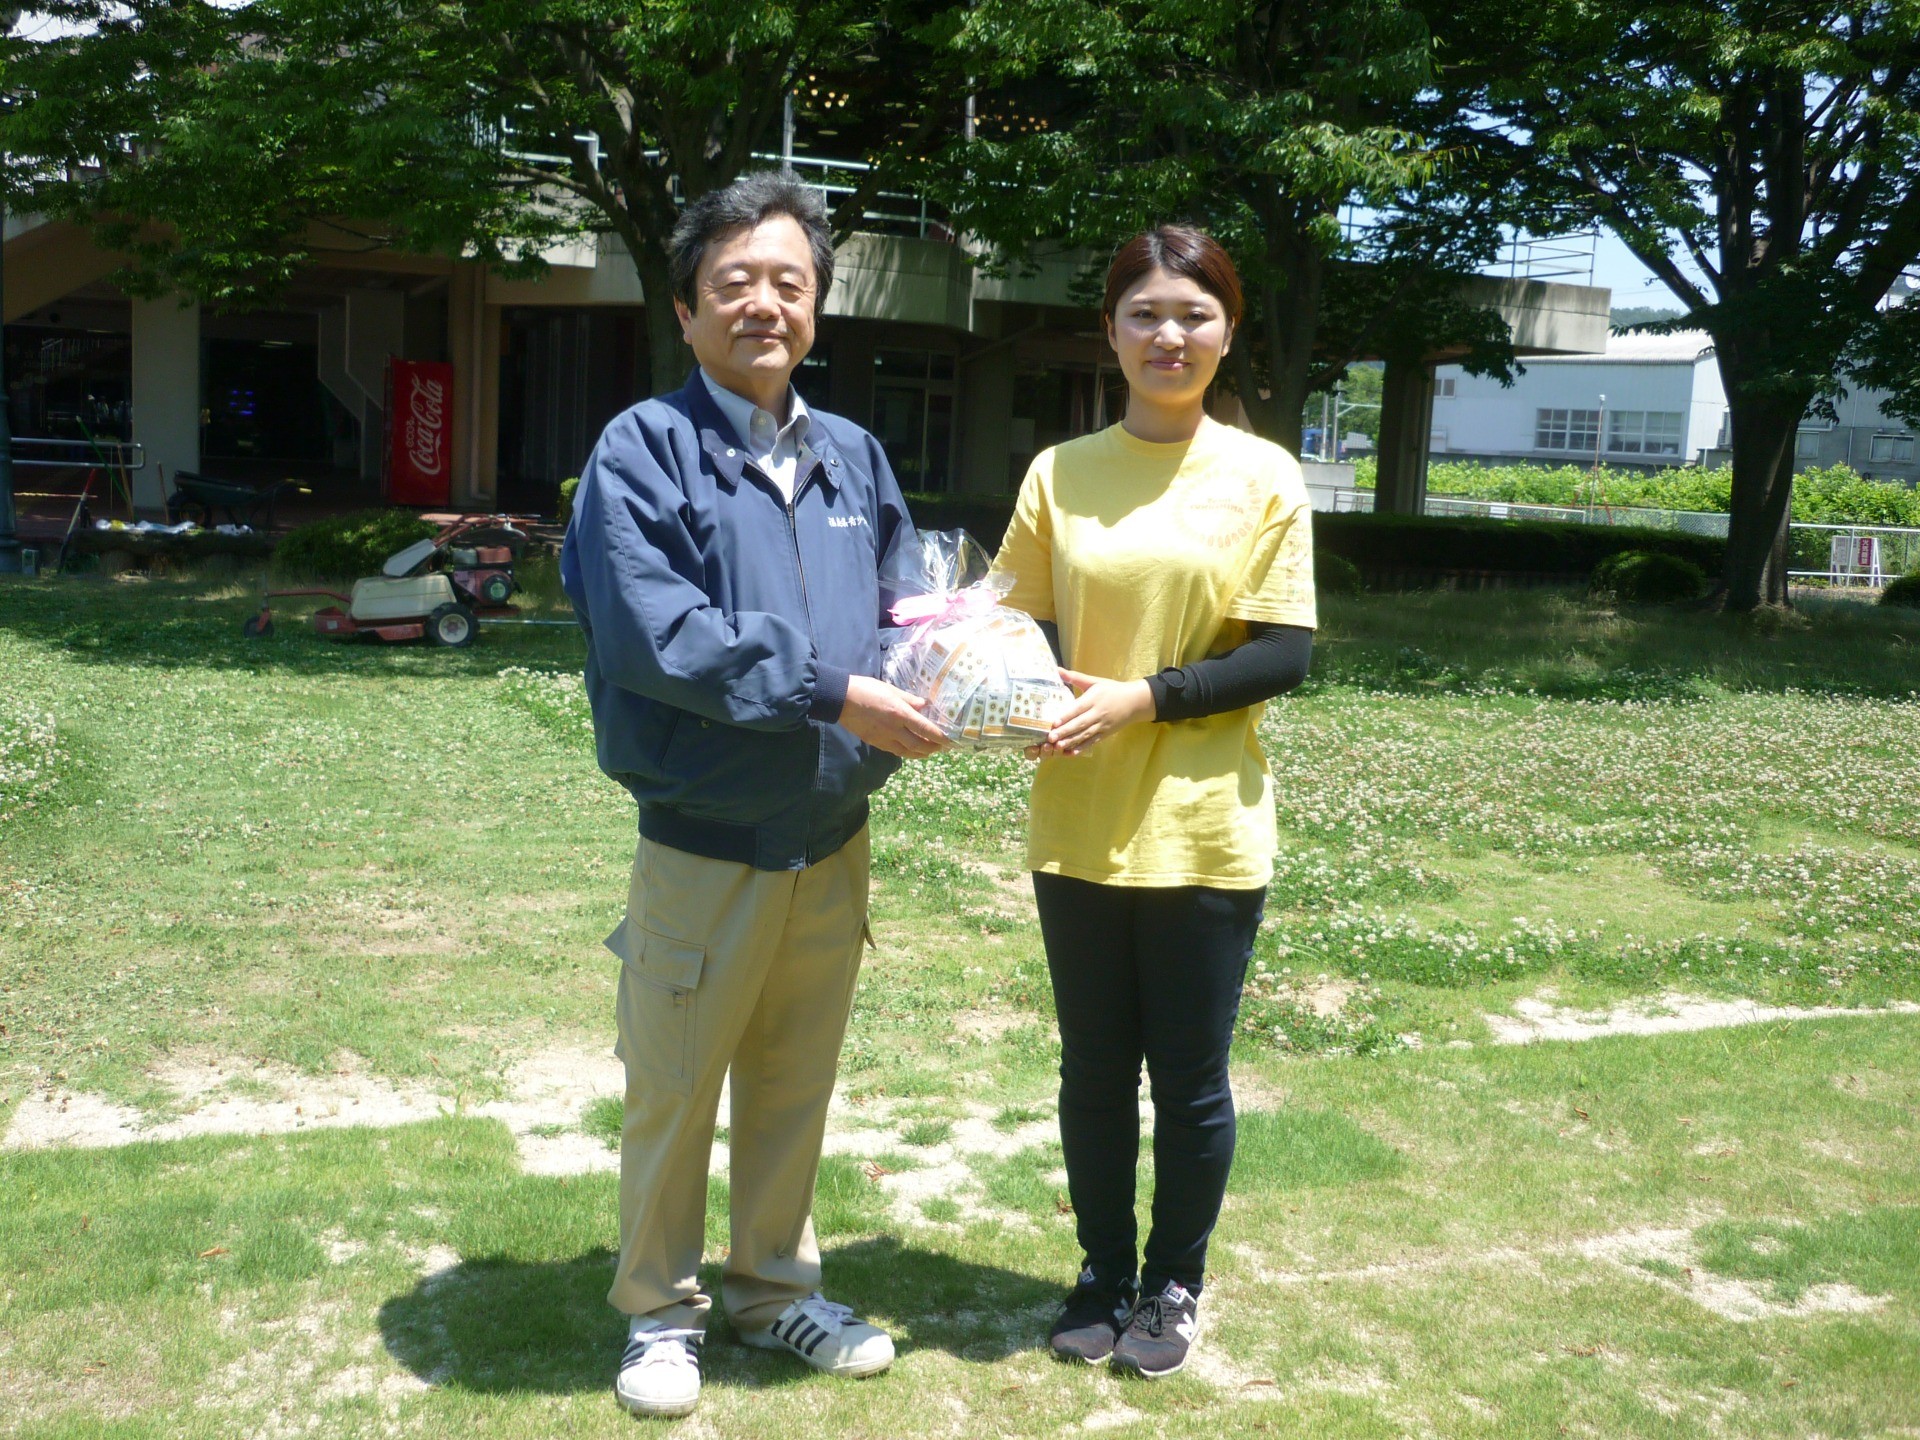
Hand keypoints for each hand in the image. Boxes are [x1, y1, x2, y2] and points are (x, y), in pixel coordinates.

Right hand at [839, 675, 948, 758]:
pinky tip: (911, 749)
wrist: (842, 700)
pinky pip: (896, 751)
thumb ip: (910, 699)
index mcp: (900, 714)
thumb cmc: (867, 689)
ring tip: (929, 751)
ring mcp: (884, 738)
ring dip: (921, 753)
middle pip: (919, 745)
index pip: (926, 729)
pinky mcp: (876, 743)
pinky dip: (907, 752)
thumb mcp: (892, 689)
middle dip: (933, 748)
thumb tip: (924, 705)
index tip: (950, 740)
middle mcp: (895, 729)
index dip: (940, 737)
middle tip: (941, 746)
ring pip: (908, 752)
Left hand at [1040, 669, 1154, 756]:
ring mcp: (1102, 725)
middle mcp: (1098, 713)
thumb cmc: (1112, 689)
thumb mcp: (1095, 681)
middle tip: (1050, 738)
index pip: (1078, 708)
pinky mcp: (1105, 734)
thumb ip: (1076, 677)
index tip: (1054, 723)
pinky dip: (1083, 748)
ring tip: (1058, 747)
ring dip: (1071, 741)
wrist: (1135, 702)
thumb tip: (1057, 669)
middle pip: (1080, 724)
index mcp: (1094, 699)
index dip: (1066, 716)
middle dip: (1065, 732)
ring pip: (1085, 734)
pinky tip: (1072, 753)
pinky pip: (1093, 742)